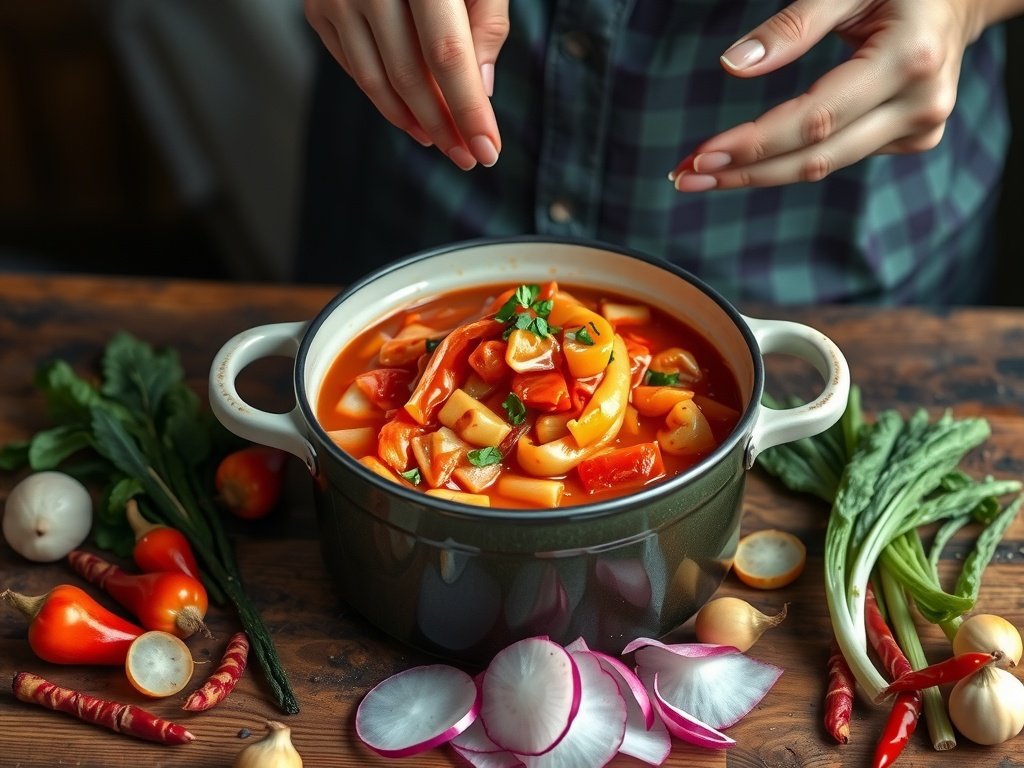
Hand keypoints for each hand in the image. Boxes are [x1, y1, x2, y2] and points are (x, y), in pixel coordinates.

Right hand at [304, 0, 509, 169]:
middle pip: (409, 76)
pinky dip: (385, 99)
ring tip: (443, 143)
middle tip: (468, 157)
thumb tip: (479, 92)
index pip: (446, 54)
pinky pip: (355, 69)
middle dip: (443, 126)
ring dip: (413, 123)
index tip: (488, 151)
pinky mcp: (317, 7)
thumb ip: (485, 22)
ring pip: (376, 81)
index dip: (468, 108)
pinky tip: (412, 117)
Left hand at [670, 0, 989, 190]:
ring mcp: (921, 128)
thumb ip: (793, 25)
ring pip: (825, 165)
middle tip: (685, 176)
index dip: (753, 144)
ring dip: (759, 173)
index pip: (813, 119)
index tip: (701, 155)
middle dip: (743, 171)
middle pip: (815, 158)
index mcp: (908, 60)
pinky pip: (840, 156)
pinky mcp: (914, 139)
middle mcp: (920, 105)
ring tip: (705, 174)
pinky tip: (754, 159)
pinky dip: (792, 159)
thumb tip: (733, 65)